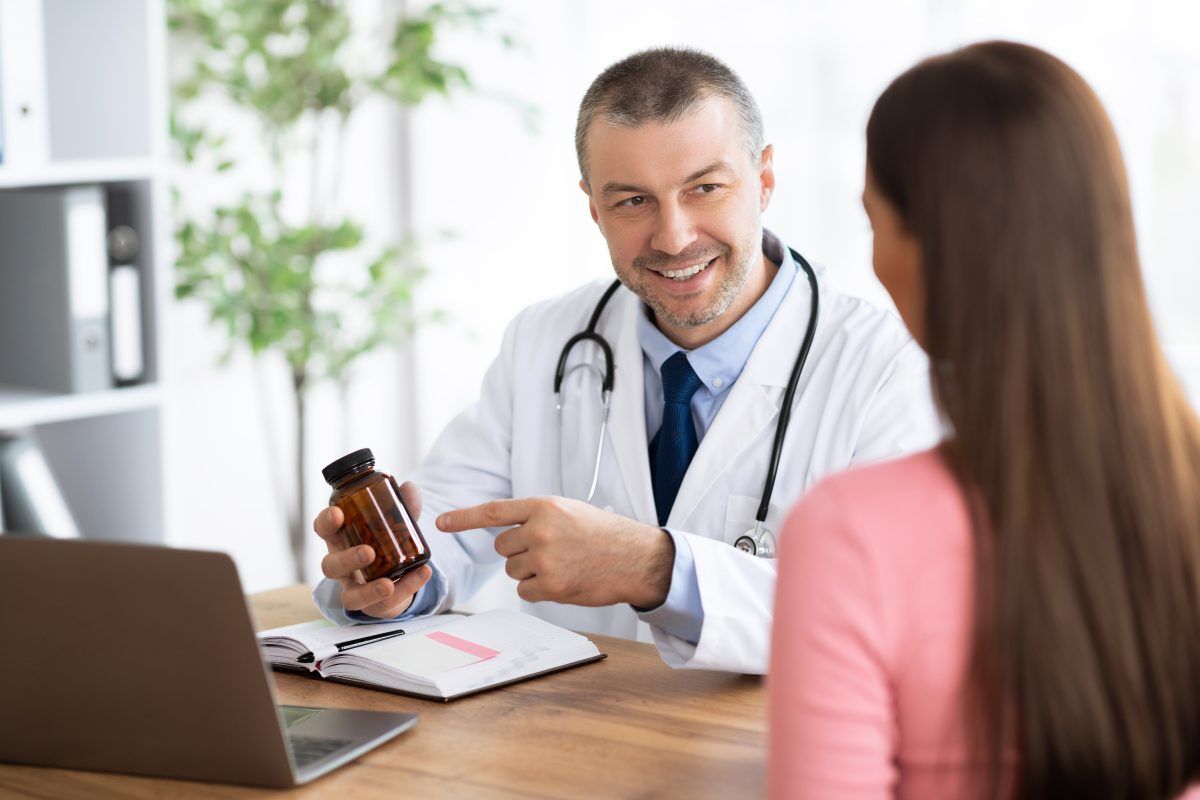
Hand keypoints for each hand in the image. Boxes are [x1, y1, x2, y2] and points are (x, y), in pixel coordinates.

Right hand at [313, 481, 431, 618]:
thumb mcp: (394, 523)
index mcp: (341, 539)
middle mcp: (341, 566)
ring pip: (350, 596)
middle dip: (347, 559)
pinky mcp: (374, 605)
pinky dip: (405, 589)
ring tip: (388, 583)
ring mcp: (355, 588)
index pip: (324, 529)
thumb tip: (409, 487)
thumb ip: (402, 507)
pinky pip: (383, 605)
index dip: (326, 522)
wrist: (396, 577)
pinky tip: (422, 574)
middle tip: (368, 552)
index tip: (337, 513)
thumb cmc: (384, 543)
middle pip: (330, 566)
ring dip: (369, 590)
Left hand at [436, 496, 674, 606]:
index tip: (439, 524)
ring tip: (563, 564)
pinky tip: (564, 580)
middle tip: (550, 551)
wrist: (635, 558)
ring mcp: (544, 558)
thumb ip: (536, 517)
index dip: (463, 518)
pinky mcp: (550, 584)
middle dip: (518, 552)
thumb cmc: (603, 534)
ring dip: (530, 571)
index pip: (493, 512)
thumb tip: (503, 534)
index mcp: (544, 506)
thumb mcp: (569, 512)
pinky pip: (524, 591)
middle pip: (502, 547)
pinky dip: (539, 589)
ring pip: (513, 570)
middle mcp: (540, 530)